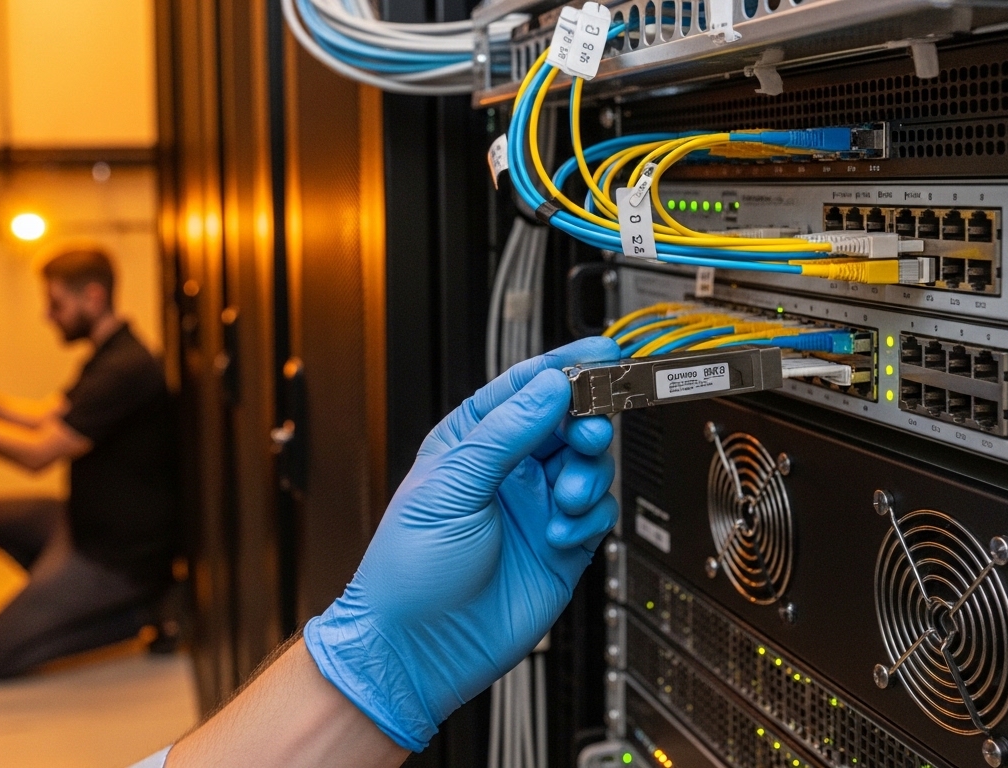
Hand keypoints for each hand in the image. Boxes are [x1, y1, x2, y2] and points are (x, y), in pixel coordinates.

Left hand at [304, 337, 620, 750]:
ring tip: (563, 501)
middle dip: (585, 422)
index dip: (563, 368)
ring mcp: (537, 507)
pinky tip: (560, 536)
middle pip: (567, 422)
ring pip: (589, 465)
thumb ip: (503, 434)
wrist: (418, 649)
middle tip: (586, 434)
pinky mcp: (563, 546)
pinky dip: (589, 519)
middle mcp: (508, 470)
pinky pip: (598, 514)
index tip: (598, 355)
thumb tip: (548, 387)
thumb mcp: (449, 489)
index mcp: (472, 442)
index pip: (524, 389)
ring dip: (587, 476)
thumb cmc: (409, 571)